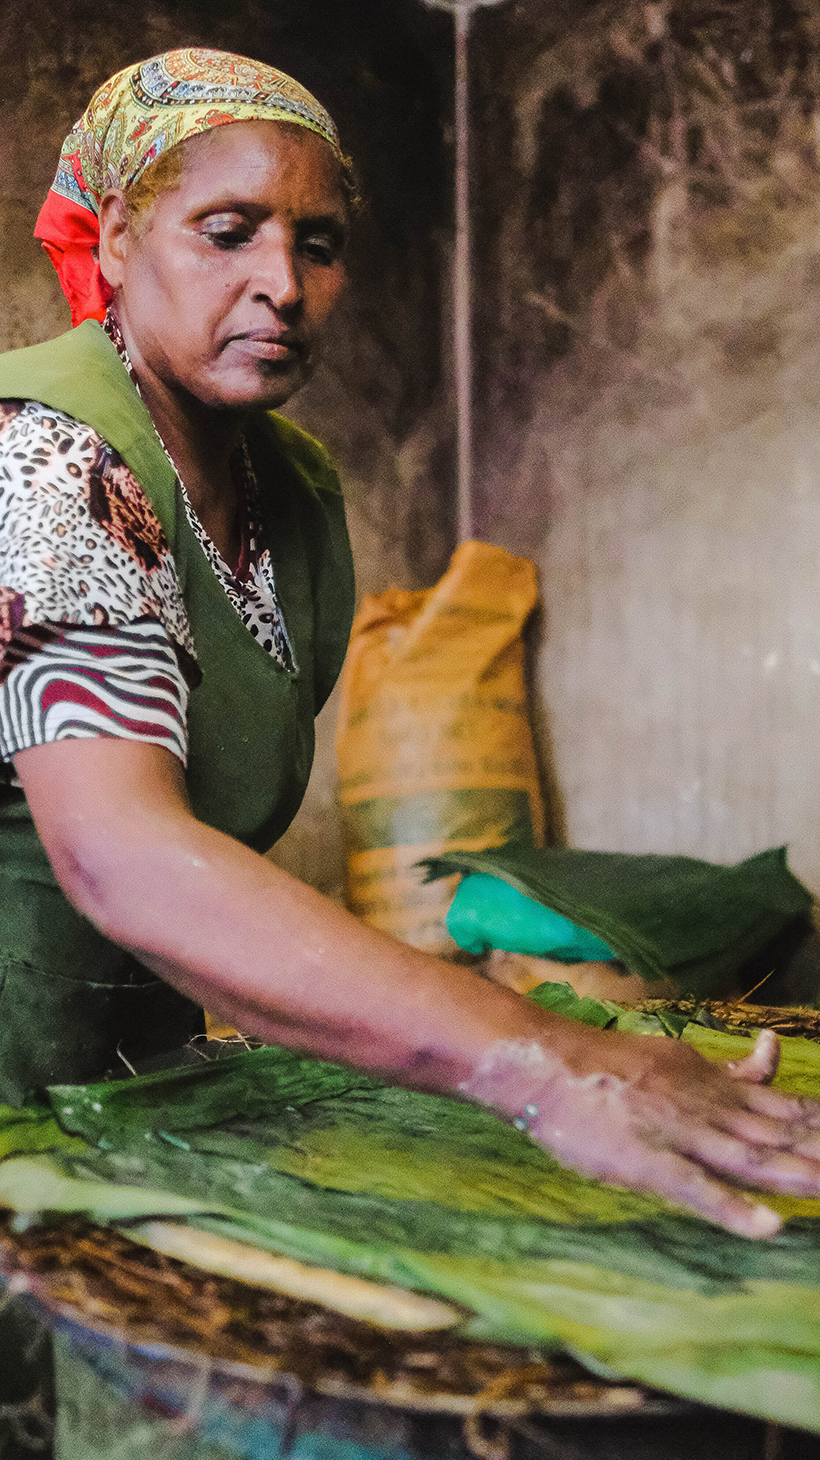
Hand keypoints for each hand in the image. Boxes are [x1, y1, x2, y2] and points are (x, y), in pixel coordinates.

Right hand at [463, 1025, 819, 1236]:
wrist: (546, 1062)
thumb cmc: (603, 1064)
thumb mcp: (674, 1055)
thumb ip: (724, 1068)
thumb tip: (769, 1052)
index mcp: (710, 1083)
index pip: (781, 1102)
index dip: (817, 1118)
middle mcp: (705, 1107)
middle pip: (779, 1134)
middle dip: (819, 1149)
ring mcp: (680, 1134)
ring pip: (753, 1159)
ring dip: (800, 1176)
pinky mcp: (648, 1162)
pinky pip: (697, 1188)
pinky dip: (734, 1209)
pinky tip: (769, 1227)